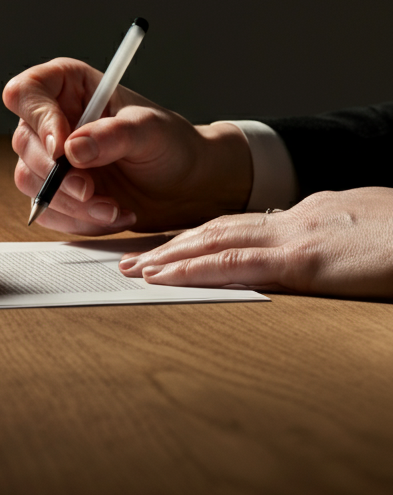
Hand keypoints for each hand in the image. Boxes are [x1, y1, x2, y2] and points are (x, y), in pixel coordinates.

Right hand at [3, 57, 251, 233]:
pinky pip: (45, 209)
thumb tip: (73, 148)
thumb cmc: (171, 145)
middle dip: (57, 174)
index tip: (63, 148)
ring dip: (69, 203)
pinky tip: (109, 215)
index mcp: (68, 86)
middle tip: (90, 190)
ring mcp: (48, 157)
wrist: (185, 186)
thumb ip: (113, 135)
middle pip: (24, 142)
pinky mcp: (53, 191)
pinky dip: (76, 220)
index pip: (26, 92)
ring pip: (29, 180)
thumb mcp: (151, 131)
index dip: (38, 119)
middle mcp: (51, 119)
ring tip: (111, 208)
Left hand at [118, 188, 392, 296]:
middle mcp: (293, 221)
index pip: (239, 225)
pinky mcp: (303, 263)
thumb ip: (331, 238)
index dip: (198, 235)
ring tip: (134, 269)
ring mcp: (295, 239)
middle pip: (216, 229)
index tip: (167, 246)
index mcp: (307, 216)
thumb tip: (317, 249)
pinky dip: (193, 269)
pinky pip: (236, 265)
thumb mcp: (363, 233)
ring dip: (168, 255)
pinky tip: (164, 278)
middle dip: (170, 244)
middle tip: (131, 258)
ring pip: (214, 241)